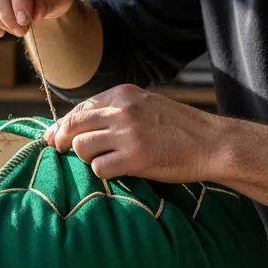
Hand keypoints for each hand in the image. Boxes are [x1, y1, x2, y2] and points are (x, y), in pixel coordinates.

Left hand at [44, 84, 221, 181]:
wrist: (213, 143)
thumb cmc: (177, 128)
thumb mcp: (145, 106)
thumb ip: (113, 112)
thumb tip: (67, 127)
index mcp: (124, 94)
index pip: (79, 109)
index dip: (62, 126)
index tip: (54, 138)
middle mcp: (124, 111)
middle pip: (73, 127)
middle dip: (63, 142)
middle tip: (63, 152)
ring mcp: (128, 134)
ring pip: (81, 147)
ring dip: (87, 158)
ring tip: (105, 159)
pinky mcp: (134, 158)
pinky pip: (98, 168)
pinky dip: (103, 173)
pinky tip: (118, 170)